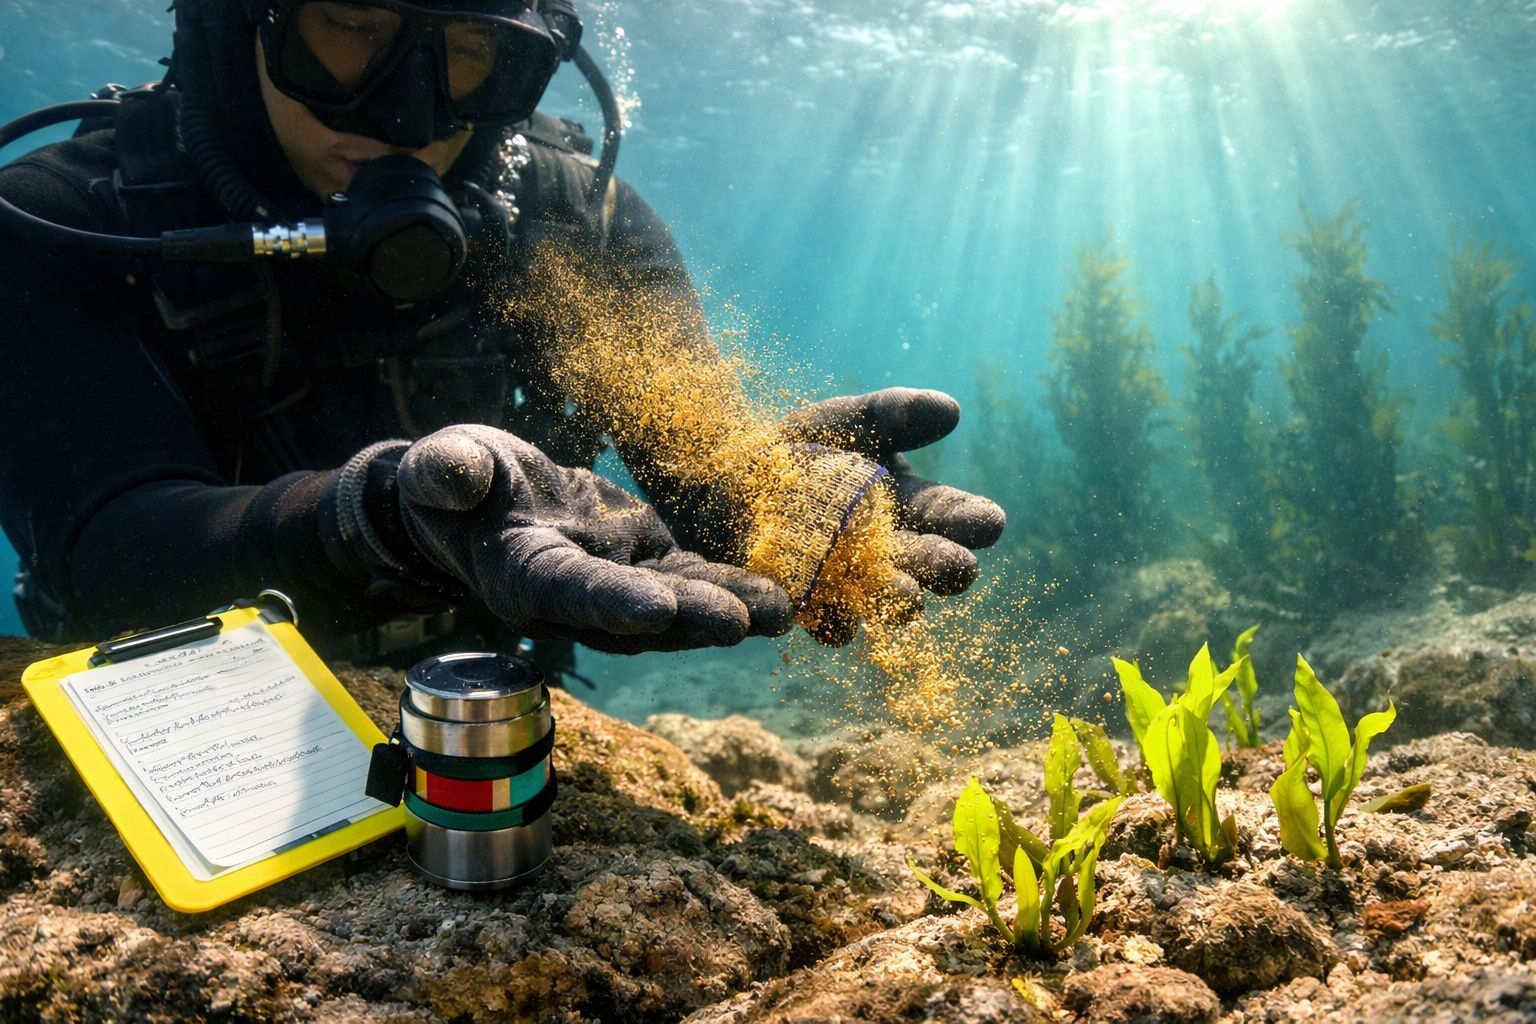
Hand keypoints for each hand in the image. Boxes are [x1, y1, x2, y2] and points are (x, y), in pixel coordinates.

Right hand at [353, 425, 793, 652]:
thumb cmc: (455, 482)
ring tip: (780, 612)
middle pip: (636, 617)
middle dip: (688, 619)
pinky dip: (733, 588)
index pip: (570, 591)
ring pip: (675, 606)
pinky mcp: (647, 565)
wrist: (482, 500)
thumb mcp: (441, 465)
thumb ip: (444, 472)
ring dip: (726, 610)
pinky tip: (780, 598)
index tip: (656, 607)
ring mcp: (617, 587)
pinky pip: (693, 582)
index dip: (611, 601)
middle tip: (738, 621)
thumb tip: (448, 472)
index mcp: (522, 577)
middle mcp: (575, 600)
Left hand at [781, 387, 1004, 642]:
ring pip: (883, 601)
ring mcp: (854, 585)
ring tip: (905, 597)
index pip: (951, 514)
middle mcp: (894, 552)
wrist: (728, 478)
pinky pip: (824, 621)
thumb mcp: (847, 421)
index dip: (971, 519)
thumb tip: (951, 410)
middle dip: (943, 566)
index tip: (990, 522)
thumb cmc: (803, 447)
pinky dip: (830, 620)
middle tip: (959, 568)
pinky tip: (830, 617)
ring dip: (896, 600)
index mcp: (913, 507)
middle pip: (926, 564)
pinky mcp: (809, 606)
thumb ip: (892, 414)